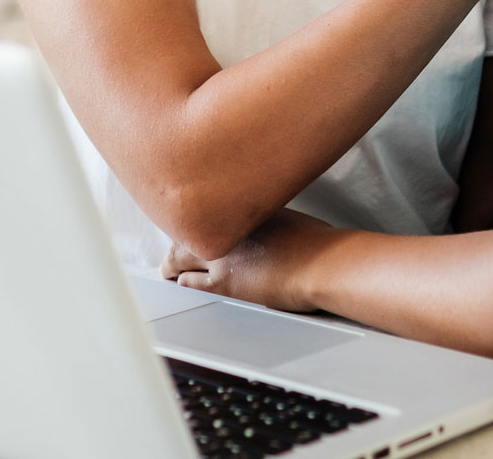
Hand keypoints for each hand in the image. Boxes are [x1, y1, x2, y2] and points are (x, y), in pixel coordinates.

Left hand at [161, 210, 340, 312]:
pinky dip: (182, 282)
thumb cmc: (320, 243)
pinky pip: (190, 282)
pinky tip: (178, 283)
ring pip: (180, 255)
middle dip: (175, 238)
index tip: (189, 222)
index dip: (193, 218)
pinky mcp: (225, 282)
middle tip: (169, 247)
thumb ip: (268, 221)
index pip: (206, 211)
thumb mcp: (290, 218)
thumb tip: (266, 230)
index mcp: (246, 208)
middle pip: (186, 229)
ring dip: (172, 262)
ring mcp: (224, 254)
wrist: (325, 263)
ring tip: (167, 268)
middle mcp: (230, 227)